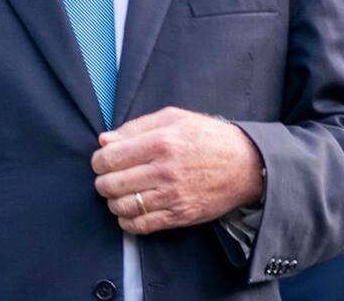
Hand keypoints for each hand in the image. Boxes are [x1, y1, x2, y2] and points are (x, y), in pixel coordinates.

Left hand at [90, 106, 264, 234]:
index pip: (110, 158)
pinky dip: (127, 221)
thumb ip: (136, 127)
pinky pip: (141, 226)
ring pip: (122, 207)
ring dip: (113, 202)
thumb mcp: (173, 118)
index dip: (98, 161)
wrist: (246, 164)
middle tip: (108, 177)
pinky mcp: (180, 216)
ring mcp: (172, 196)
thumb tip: (104, 140)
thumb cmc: (208, 137)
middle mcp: (164, 171)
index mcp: (160, 142)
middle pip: (111, 184)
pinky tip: (131, 210)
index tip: (102, 161)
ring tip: (120, 193)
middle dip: (102, 182)